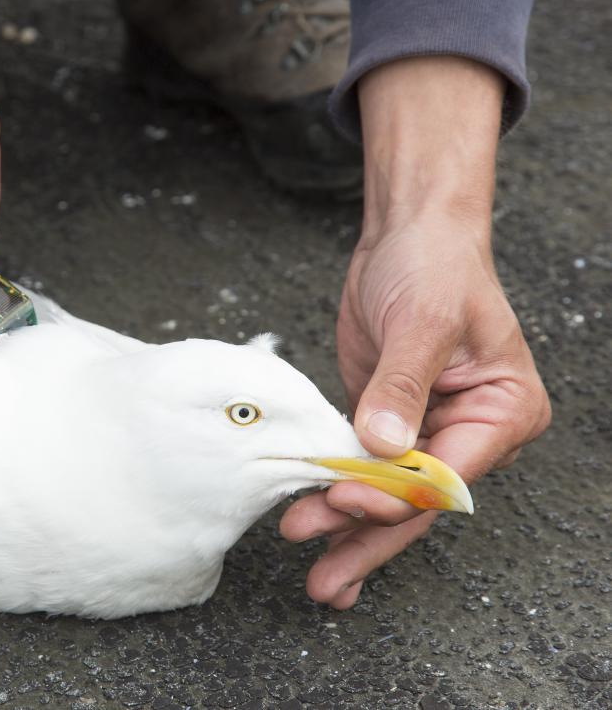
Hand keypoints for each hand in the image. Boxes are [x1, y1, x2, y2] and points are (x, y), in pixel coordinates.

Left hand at [280, 57, 550, 607]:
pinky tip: (319, 532)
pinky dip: (342, 502)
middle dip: (369, 540)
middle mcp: (471, 433)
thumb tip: (383, 446)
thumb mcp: (422, 321)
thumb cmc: (434, 267)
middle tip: (327, 582)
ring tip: (317, 576)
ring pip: (388, 499)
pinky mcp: (387, 424)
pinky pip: (365, 474)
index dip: (393, 496)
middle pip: (416, 503)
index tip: (343, 500)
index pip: (445, 474)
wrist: (408, 238)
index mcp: (502, 412)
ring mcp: (428, 433)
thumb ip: (402, 385)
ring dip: (349, 533)